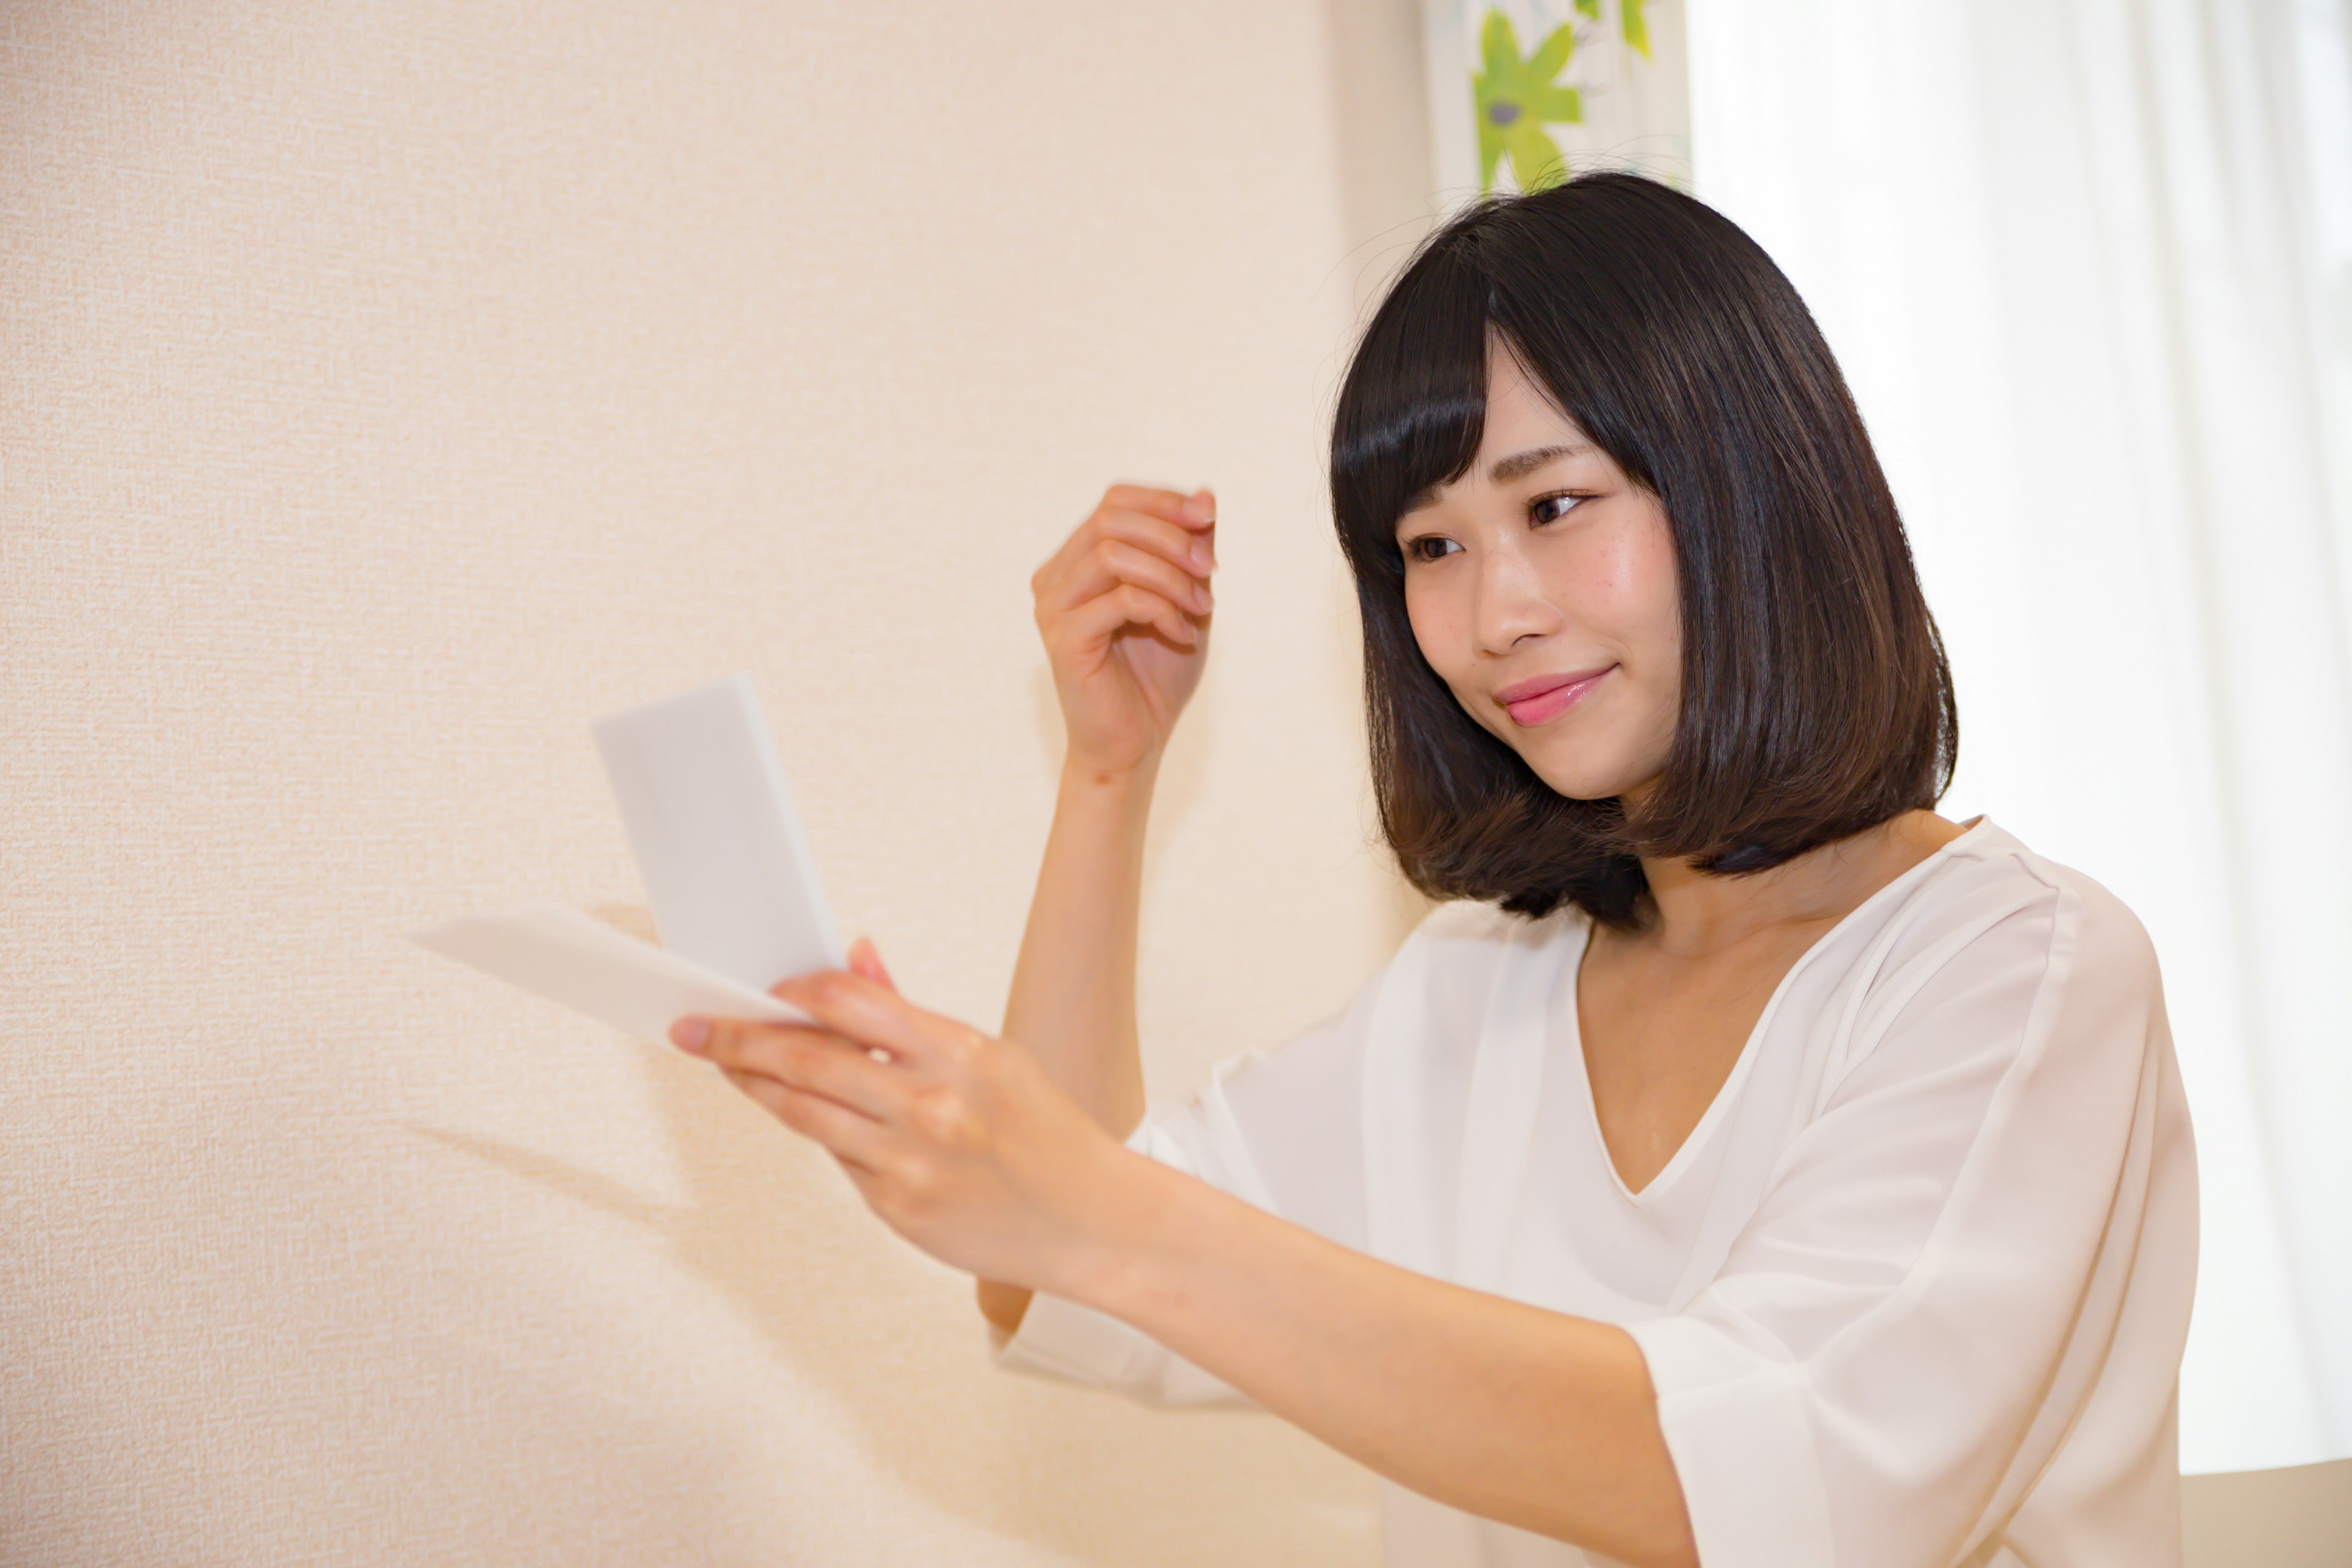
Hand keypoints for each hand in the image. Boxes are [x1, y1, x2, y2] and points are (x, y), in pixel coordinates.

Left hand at [668, 939, 1136, 1291]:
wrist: (1094, 1222)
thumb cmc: (1047, 1134)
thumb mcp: (994, 1059)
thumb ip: (912, 1015)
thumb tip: (854, 956)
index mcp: (959, 1053)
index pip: (848, 1002)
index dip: (793, 993)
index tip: (762, 990)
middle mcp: (929, 1106)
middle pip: (806, 1060)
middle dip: (739, 1040)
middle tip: (696, 1028)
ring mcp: (909, 1163)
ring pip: (804, 1115)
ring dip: (755, 1087)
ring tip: (727, 1066)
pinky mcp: (898, 1210)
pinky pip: (839, 1162)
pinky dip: (821, 1136)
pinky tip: (809, 1119)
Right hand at [1031, 484, 1216, 775]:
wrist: (1135, 744)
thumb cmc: (1156, 675)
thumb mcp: (1186, 600)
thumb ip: (1190, 550)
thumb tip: (1206, 494)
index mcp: (1077, 562)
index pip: (1114, 502)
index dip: (1164, 501)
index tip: (1209, 519)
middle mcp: (1055, 579)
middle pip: (1110, 519)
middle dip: (1171, 536)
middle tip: (1212, 570)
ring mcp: (1053, 608)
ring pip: (1112, 555)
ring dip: (1170, 575)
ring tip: (1201, 608)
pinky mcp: (1064, 639)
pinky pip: (1119, 600)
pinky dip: (1162, 609)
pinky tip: (1183, 636)